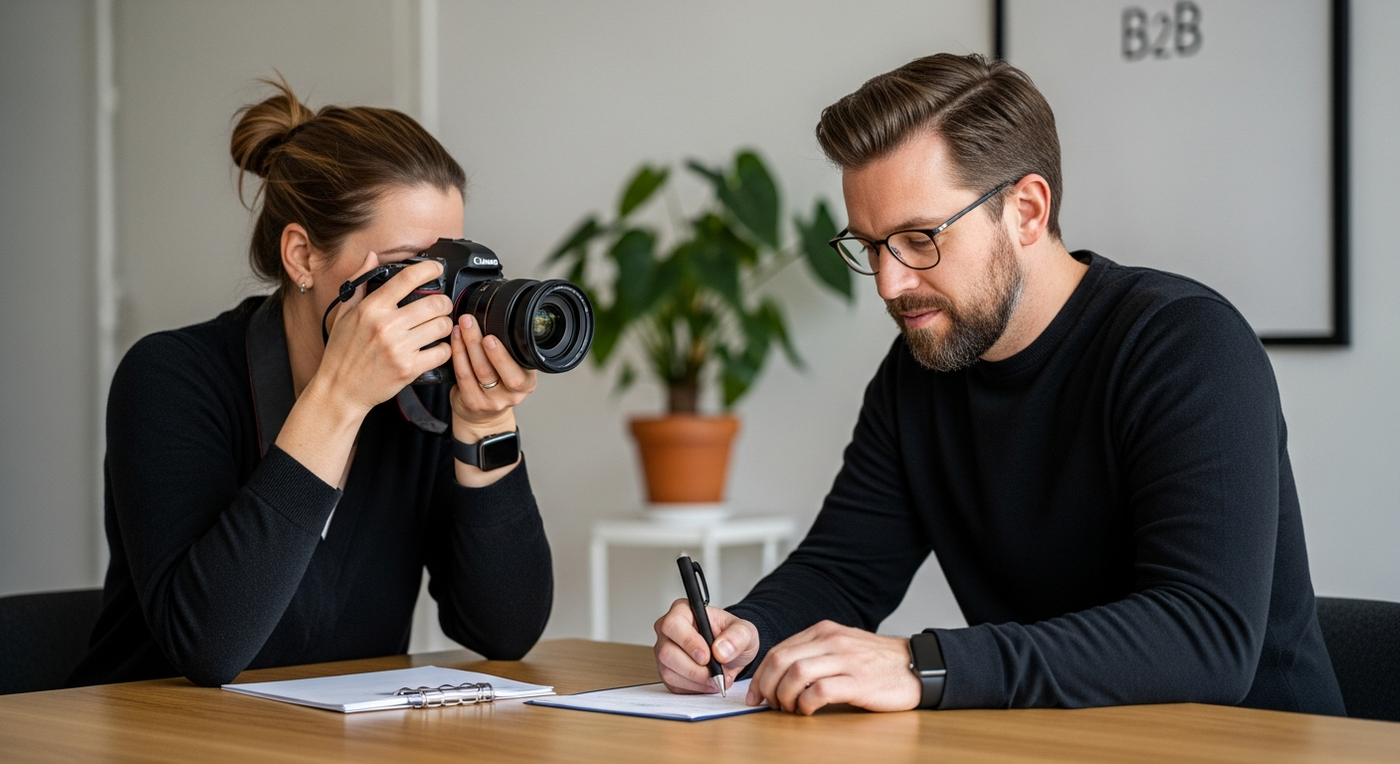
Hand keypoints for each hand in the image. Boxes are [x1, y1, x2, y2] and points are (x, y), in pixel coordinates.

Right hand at [312, 256, 453, 414]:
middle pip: (434, 303)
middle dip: (444, 302)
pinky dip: (444, 349)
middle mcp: (386, 325)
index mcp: (371, 308)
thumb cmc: (341, 353)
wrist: (340, 389)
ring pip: (442, 326)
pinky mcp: (408, 368)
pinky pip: (442, 352)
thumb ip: (359, 282)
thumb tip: (371, 257)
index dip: (429, 269)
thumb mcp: (344, 314)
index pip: (407, 278)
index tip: (437, 268)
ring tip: (438, 328)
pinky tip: (436, 348)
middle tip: (441, 306)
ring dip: (445, 325)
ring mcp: (398, 347)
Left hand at [447, 313, 536, 437]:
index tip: (493, 335)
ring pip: (477, 370)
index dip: (504, 354)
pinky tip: (455, 340)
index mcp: (526, 383)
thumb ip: (510, 354)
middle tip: (470, 322)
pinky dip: (458, 355)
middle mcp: (511, 394)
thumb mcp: (513, 372)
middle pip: (494, 369)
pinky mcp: (473, 402)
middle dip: (480, 343)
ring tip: (462, 326)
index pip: (518, 370)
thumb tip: (496, 319)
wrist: (484, 418)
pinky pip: (463, 375)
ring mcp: (491, 401)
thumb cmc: (498, 388)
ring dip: (466, 344)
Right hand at [653, 598, 758, 694]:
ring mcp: (664, 651)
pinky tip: (707, 682)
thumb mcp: (745, 631)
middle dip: (693, 668)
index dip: (688, 642)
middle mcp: (668, 630)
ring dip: (695, 680)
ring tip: (715, 678)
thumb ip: (737, 637)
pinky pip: (672, 684)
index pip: (673, 625)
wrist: (731, 653)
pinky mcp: (666, 670)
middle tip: (714, 673)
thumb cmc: (732, 636)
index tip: (707, 656)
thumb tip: (720, 650)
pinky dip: (693, 688)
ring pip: (668, 671)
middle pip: (666, 652)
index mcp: (683, 611)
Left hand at [747, 620, 919, 714]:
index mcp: (824, 631)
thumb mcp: (841, 647)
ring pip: (796, 673)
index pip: (779, 649)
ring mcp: (846, 659)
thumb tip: (778, 676)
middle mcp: (832, 640)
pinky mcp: (859, 681)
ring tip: (789, 709)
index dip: (761, 674)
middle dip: (767, 685)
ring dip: (785, 696)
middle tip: (768, 705)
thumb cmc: (876, 662)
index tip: (756, 694)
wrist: (915, 666)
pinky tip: (808, 710)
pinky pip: (820, 691)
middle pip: (782, 660)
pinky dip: (806, 703)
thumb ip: (813, 654)